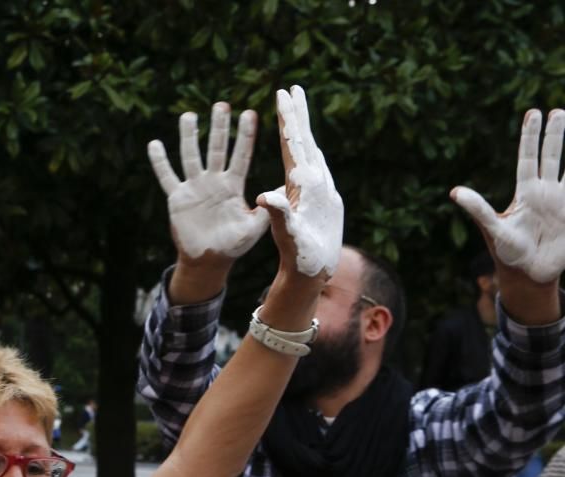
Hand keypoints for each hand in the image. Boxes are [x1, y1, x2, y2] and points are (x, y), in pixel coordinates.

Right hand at [148, 103, 268, 262]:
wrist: (208, 260)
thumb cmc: (233, 245)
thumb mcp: (254, 229)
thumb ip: (267, 212)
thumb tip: (281, 194)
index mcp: (234, 186)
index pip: (241, 156)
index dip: (245, 136)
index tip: (249, 114)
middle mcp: (214, 181)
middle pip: (216, 149)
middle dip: (219, 128)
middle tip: (221, 104)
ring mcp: (194, 187)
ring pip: (191, 156)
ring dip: (189, 136)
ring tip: (189, 115)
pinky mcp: (177, 198)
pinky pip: (167, 177)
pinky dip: (160, 162)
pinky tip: (155, 144)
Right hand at [257, 86, 342, 277]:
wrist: (317, 273)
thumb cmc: (299, 255)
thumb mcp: (287, 234)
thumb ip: (278, 213)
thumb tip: (264, 196)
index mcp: (308, 184)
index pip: (296, 144)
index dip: (288, 118)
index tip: (283, 94)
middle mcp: (320, 182)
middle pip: (308, 140)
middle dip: (299, 114)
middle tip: (294, 88)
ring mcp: (325, 190)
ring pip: (313, 152)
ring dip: (305, 131)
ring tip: (298, 113)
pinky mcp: (327, 199)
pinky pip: (316, 168)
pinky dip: (309, 152)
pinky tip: (308, 151)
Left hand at [452, 109, 564, 283]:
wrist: (530, 273)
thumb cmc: (507, 252)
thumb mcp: (493, 229)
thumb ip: (478, 209)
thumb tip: (455, 192)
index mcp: (525, 192)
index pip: (529, 158)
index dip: (531, 137)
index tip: (534, 113)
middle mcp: (545, 192)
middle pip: (551, 157)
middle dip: (555, 135)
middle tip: (557, 111)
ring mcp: (562, 201)